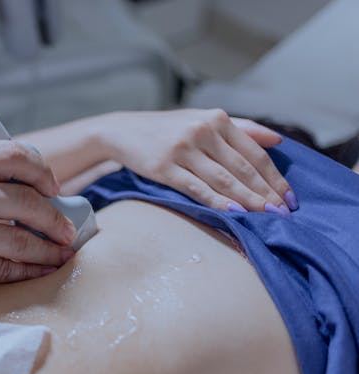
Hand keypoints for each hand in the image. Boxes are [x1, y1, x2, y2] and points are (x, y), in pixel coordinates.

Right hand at [0, 141, 76, 296]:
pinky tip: (42, 269)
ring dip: (50, 248)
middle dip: (56, 216)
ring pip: (22, 239)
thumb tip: (30, 188)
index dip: (42, 170)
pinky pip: (7, 268)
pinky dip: (31, 270)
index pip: (13, 155)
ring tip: (62, 252)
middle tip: (67, 227)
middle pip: (27, 200)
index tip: (53, 187)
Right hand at [90, 109, 296, 214]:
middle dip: (266, 193)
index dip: (274, 177)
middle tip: (283, 213)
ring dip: (248, 200)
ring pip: (223, 179)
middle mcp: (202, 131)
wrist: (122, 131)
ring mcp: (183, 149)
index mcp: (217, 119)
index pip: (254, 152)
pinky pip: (197, 188)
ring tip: (265, 216)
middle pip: (242, 167)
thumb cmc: (167, 129)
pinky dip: (217, 201)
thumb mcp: (203, 120)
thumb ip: (241, 128)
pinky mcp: (164, 167)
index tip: (288, 198)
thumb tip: (278, 140)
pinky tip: (234, 213)